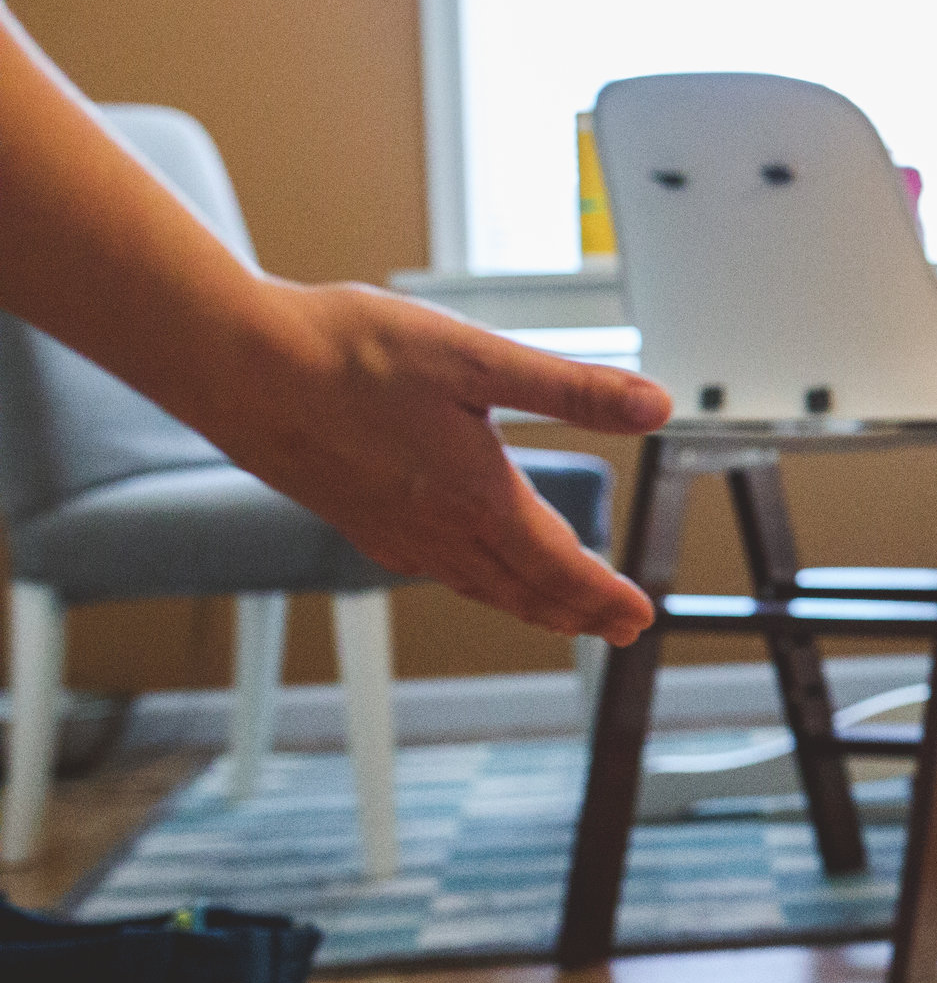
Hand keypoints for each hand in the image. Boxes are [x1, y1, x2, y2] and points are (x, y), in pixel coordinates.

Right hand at [201, 281, 671, 645]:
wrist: (235, 364)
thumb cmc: (349, 352)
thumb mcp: (476, 358)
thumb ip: (571, 389)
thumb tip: (654, 405)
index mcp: (478, 498)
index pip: (560, 567)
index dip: (605, 595)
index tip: (639, 616)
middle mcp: (438, 532)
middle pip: (525, 589)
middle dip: (579, 612)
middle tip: (621, 630)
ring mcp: (393, 533)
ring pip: (480, 585)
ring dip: (530, 603)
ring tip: (564, 615)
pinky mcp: (358, 519)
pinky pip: (434, 570)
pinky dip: (476, 583)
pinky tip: (473, 572)